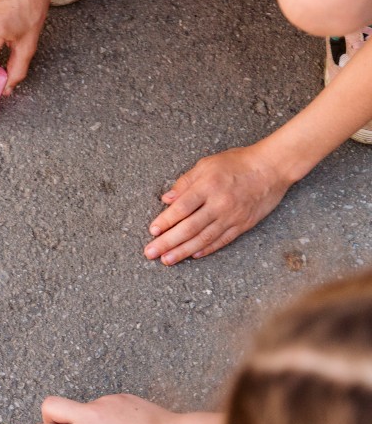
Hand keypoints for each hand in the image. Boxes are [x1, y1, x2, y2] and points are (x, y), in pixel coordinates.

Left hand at [145, 145, 293, 264]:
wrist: (272, 167)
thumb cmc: (237, 163)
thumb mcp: (207, 164)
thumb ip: (185, 182)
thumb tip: (166, 199)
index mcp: (208, 186)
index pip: (181, 208)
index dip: (165, 221)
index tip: (152, 231)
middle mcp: (219, 204)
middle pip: (189, 227)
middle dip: (168, 242)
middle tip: (150, 253)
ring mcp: (232, 216)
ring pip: (203, 238)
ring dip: (183, 251)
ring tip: (167, 260)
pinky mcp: (244, 224)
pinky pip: (222, 240)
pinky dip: (206, 249)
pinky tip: (193, 255)